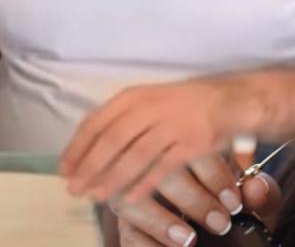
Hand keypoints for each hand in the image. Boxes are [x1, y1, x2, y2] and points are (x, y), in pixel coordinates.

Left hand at [60, 78, 262, 204]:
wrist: (231, 100)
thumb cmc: (184, 104)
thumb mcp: (150, 100)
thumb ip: (122, 118)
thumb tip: (86, 147)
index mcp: (136, 95)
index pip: (96, 121)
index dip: (77, 147)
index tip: (63, 169)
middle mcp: (152, 106)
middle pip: (111, 140)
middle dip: (89, 167)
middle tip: (74, 188)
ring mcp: (174, 124)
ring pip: (134, 155)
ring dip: (112, 178)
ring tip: (95, 196)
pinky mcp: (193, 142)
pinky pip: (163, 168)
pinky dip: (145, 184)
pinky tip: (131, 198)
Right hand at [111, 157, 283, 245]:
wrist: (224, 231)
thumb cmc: (236, 206)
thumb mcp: (254, 198)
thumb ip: (261, 192)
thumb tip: (256, 189)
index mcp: (193, 145)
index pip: (193, 145)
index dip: (214, 174)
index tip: (234, 202)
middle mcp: (158, 163)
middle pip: (159, 170)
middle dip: (193, 199)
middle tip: (220, 223)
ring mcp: (137, 191)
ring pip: (132, 200)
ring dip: (161, 222)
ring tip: (190, 240)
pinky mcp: (128, 222)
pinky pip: (127, 231)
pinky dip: (147, 242)